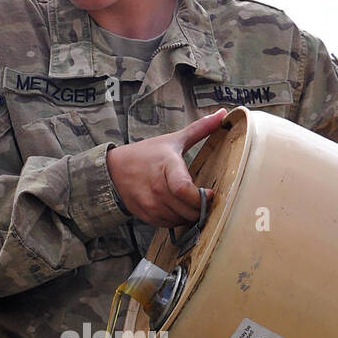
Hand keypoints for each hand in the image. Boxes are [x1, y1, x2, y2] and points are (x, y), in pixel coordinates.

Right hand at [106, 109, 225, 224]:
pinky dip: (177, 219)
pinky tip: (178, 209)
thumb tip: (223, 113)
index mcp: (167, 166)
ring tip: (191, 204)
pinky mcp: (146, 215)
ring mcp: (150, 204)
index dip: (201, 197)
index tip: (210, 193)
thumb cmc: (147, 154)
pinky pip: (169, 224)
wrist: (114, 170)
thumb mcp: (173, 140)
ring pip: (180, 219)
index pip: (183, 189)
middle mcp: (157, 188)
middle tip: (205, 201)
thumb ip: (200, 129)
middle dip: (201, 208)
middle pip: (187, 209)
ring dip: (190, 215)